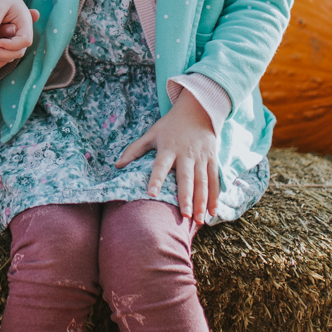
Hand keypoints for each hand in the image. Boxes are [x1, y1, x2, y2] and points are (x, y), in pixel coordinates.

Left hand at [114, 95, 221, 219]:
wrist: (198, 110)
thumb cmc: (170, 125)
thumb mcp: (151, 134)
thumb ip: (134, 150)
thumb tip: (117, 165)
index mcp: (168, 148)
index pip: (160, 165)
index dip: (156, 179)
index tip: (151, 193)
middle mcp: (186, 154)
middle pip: (186, 178)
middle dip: (186, 197)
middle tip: (185, 215)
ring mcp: (201, 157)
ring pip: (202, 182)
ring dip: (202, 201)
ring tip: (200, 220)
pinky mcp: (212, 159)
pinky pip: (214, 179)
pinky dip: (215, 196)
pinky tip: (213, 212)